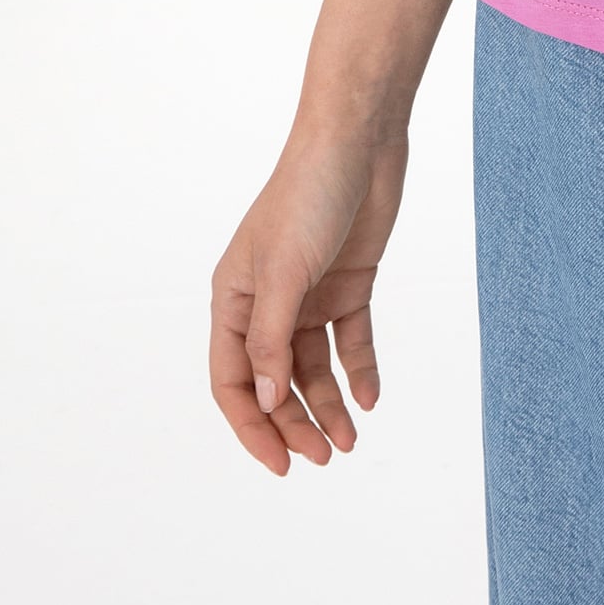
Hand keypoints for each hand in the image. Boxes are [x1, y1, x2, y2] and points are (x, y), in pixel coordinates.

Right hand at [209, 128, 409, 473]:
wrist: (358, 140)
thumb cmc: (308, 194)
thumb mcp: (284, 271)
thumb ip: (271, 338)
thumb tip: (266, 400)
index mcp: (233, 298)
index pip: (232, 380)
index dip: (252, 426)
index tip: (280, 464)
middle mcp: (267, 302)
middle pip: (275, 382)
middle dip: (295, 423)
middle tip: (324, 457)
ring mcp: (308, 294)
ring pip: (313, 368)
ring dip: (329, 404)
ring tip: (351, 440)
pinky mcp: (348, 284)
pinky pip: (350, 340)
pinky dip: (360, 369)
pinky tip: (371, 397)